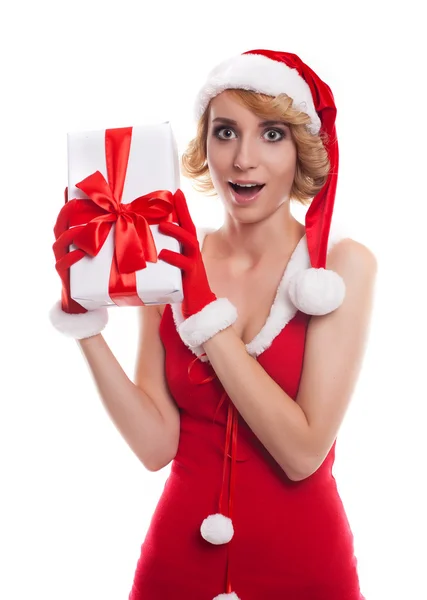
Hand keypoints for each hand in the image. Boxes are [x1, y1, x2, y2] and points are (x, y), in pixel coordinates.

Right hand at [49, 188, 107, 338]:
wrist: (86, 303)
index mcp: (75, 234)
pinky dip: (71, 258)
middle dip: (68, 212)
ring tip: (82, 228)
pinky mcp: (64, 276)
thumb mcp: (110, 250)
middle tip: (78, 203)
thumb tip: (138, 215)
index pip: (69, 212)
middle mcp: (65, 244)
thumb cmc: (102, 272)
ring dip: (71, 234)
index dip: (72, 199)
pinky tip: (79, 254)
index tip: (83, 188)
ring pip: (60, 242)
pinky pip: (63, 264)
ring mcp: (62, 258)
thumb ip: (116, 233)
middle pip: (60, 223)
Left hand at [158, 190, 215, 318]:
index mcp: (189, 252)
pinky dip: (173, 257)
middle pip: (190, 228)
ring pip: (189, 242)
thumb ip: (165, 258)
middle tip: (172, 197)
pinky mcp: (191, 279)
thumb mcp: (173, 271)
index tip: (175, 191)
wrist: (200, 311)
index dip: (182, 208)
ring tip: (163, 225)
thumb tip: (143, 247)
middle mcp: (194, 256)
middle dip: (182, 211)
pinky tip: (162, 253)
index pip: (187, 225)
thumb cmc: (184, 291)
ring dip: (177, 231)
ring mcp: (194, 266)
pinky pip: (184, 265)